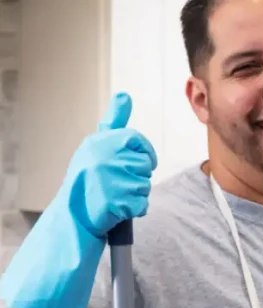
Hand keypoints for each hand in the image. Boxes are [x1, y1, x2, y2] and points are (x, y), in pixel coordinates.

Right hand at [63, 93, 156, 239]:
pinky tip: (117, 208)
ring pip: (145, 185)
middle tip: (116, 183)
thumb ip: (114, 122)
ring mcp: (112, 180)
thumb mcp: (96, 146)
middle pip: (145, 165)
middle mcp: (106, 158)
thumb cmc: (88, 177)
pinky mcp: (118, 202)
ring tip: (114, 195)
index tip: (141, 161)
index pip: (137, 140)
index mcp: (101, 142)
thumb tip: (124, 94)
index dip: (145, 153)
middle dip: (137, 176)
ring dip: (135, 193)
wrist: (72, 214)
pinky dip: (134, 209)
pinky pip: (143, 204)